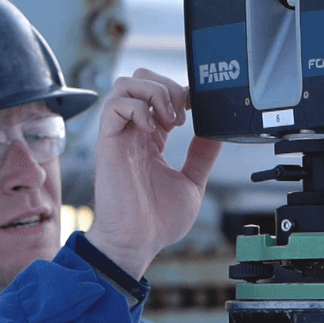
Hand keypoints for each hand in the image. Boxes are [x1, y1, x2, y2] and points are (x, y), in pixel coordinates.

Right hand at [85, 68, 221, 279]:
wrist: (137, 242)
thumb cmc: (158, 221)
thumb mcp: (192, 182)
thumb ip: (202, 156)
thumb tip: (215, 133)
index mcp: (152, 139)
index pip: (160, 95)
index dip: (179, 92)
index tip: (196, 108)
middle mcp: (134, 132)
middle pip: (140, 80)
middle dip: (166, 86)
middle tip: (182, 114)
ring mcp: (120, 135)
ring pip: (126, 84)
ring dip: (154, 93)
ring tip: (170, 120)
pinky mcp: (108, 141)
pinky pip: (114, 105)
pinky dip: (138, 107)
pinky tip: (153, 129)